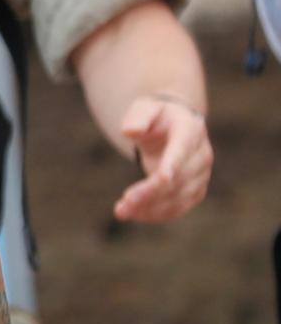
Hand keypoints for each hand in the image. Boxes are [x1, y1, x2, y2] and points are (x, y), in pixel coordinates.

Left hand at [113, 94, 212, 222]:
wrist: (173, 126)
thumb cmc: (155, 116)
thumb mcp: (145, 107)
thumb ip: (139, 116)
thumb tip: (129, 131)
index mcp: (190, 130)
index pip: (182, 151)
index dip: (173, 165)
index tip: (161, 180)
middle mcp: (201, 154)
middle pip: (177, 179)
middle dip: (150, 193)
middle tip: (123, 205)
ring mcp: (201, 175)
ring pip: (179, 197)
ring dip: (151, 208)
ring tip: (122, 212)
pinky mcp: (195, 190)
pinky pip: (180, 207)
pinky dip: (158, 214)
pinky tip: (136, 216)